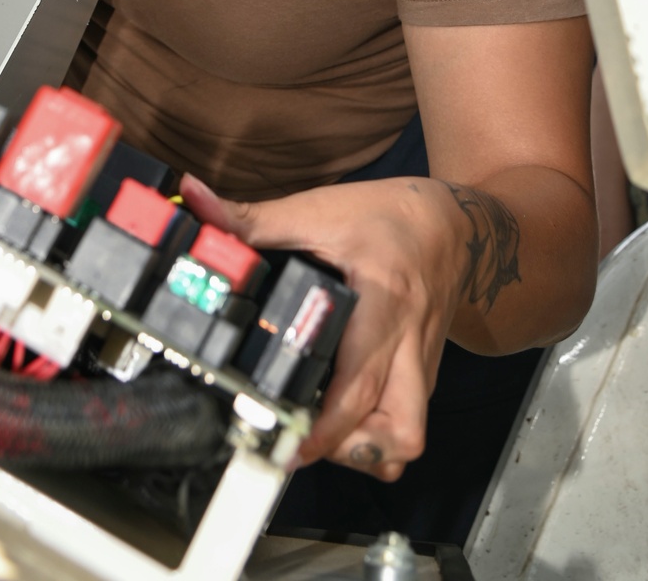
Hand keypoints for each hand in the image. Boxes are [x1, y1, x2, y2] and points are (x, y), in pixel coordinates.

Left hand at [180, 171, 465, 480]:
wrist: (455, 222)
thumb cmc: (385, 216)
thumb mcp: (318, 210)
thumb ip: (252, 216)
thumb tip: (193, 198)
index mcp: (383, 302)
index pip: (359, 380)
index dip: (325, 426)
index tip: (286, 442)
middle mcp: (408, 342)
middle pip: (395, 427)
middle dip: (340, 447)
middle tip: (292, 444)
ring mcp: (423, 364)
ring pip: (408, 436)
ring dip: (366, 449)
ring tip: (321, 438)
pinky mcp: (426, 373)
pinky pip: (409, 425)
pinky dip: (378, 437)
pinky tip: (345, 425)